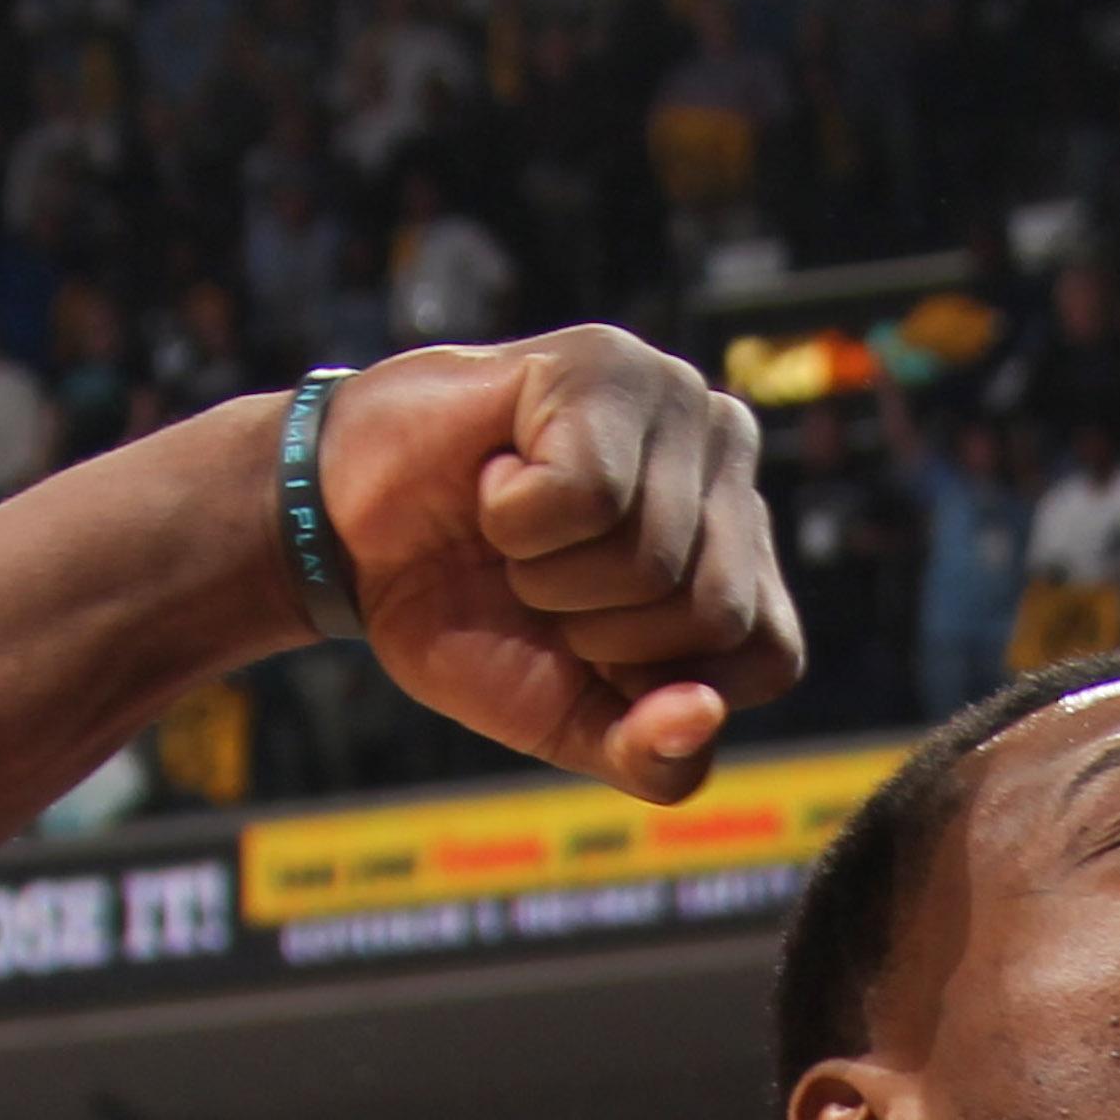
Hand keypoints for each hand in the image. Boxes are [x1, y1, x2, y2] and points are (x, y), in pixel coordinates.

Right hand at [309, 331, 800, 802]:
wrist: (349, 542)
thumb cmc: (470, 620)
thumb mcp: (568, 720)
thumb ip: (651, 756)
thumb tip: (704, 714)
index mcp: (747, 555)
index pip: (770, 658)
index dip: (658, 678)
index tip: (588, 639)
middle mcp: (733, 466)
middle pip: (713, 610)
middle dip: (599, 628)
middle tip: (539, 578)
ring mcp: (679, 402)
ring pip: (651, 557)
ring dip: (547, 571)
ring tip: (515, 528)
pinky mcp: (607, 363)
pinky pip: (585, 496)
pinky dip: (515, 516)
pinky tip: (497, 472)